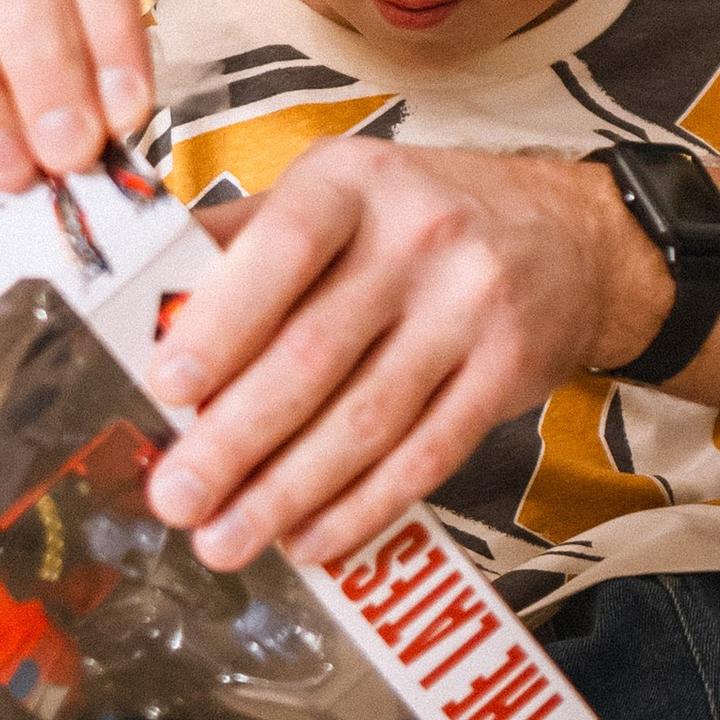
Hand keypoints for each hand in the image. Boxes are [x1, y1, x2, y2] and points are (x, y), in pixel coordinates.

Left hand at [142, 137, 671, 570]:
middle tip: (178, 498)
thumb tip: (146, 307)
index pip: (278, 250)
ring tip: (227, 539)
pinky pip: (424, 454)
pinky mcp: (506, 369)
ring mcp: (470, 304)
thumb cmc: (422, 214)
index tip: (166, 387)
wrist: (573, 234)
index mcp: (353, 180)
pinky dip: (362, 507)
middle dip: (235, 438)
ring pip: (365, 419)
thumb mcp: (338, 190)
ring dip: (287, 492)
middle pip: (313, 352)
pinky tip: (313, 539)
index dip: (220, 323)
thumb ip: (244, 240)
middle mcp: (417, 235)